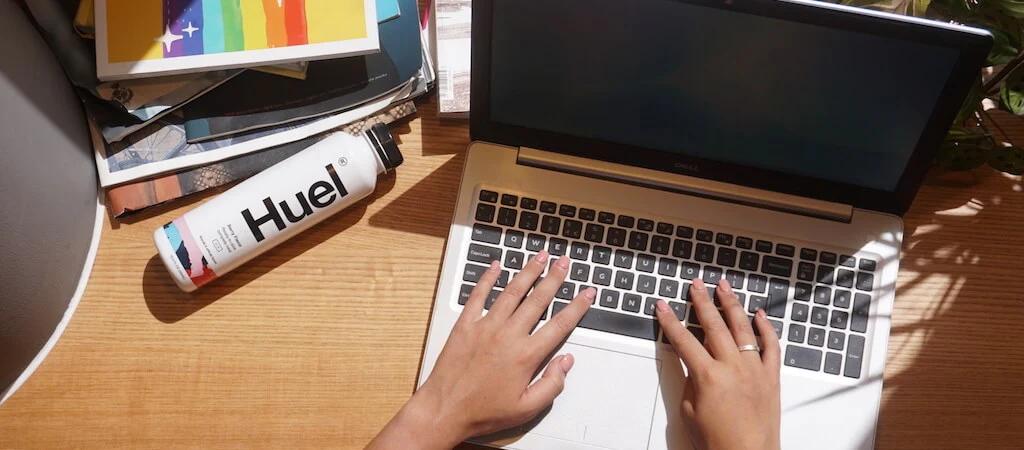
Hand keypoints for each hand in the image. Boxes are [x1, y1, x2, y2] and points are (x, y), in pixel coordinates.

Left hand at [367, 250, 595, 449]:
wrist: (444, 410)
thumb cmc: (484, 412)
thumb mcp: (526, 409)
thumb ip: (551, 385)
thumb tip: (566, 362)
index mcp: (526, 356)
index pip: (559, 325)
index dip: (577, 307)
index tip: (588, 292)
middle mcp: (508, 336)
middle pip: (538, 300)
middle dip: (554, 278)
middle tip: (565, 262)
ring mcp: (485, 327)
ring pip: (511, 292)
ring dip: (528, 272)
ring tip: (540, 256)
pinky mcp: (465, 325)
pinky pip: (478, 296)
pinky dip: (487, 279)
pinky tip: (495, 266)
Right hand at [655, 279, 781, 449]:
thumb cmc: (718, 442)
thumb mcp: (690, 411)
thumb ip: (692, 381)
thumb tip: (694, 364)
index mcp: (708, 376)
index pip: (683, 339)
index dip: (670, 321)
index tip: (663, 306)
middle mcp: (732, 367)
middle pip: (713, 325)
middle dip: (701, 301)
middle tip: (695, 285)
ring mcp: (754, 369)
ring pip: (742, 327)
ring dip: (731, 304)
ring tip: (724, 286)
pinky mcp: (771, 377)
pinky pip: (771, 346)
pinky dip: (766, 328)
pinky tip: (760, 314)